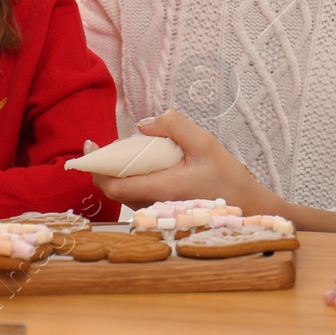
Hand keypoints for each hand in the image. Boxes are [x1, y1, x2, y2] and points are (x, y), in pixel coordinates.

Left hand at [90, 110, 271, 211]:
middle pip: (115, 189)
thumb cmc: (227, 178)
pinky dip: (132, 178)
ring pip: (124, 193)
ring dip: (118, 172)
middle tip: (104, 145)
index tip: (89, 148)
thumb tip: (143, 123)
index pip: (114, 186)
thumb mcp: (205, 143)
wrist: (246, 208)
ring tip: (126, 151)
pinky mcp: (162, 211)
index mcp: (161, 189)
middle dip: (105, 166)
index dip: (96, 168)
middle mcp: (153, 205)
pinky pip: (137, 194)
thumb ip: (174, 127)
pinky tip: (144, 164)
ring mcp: (157, 210)